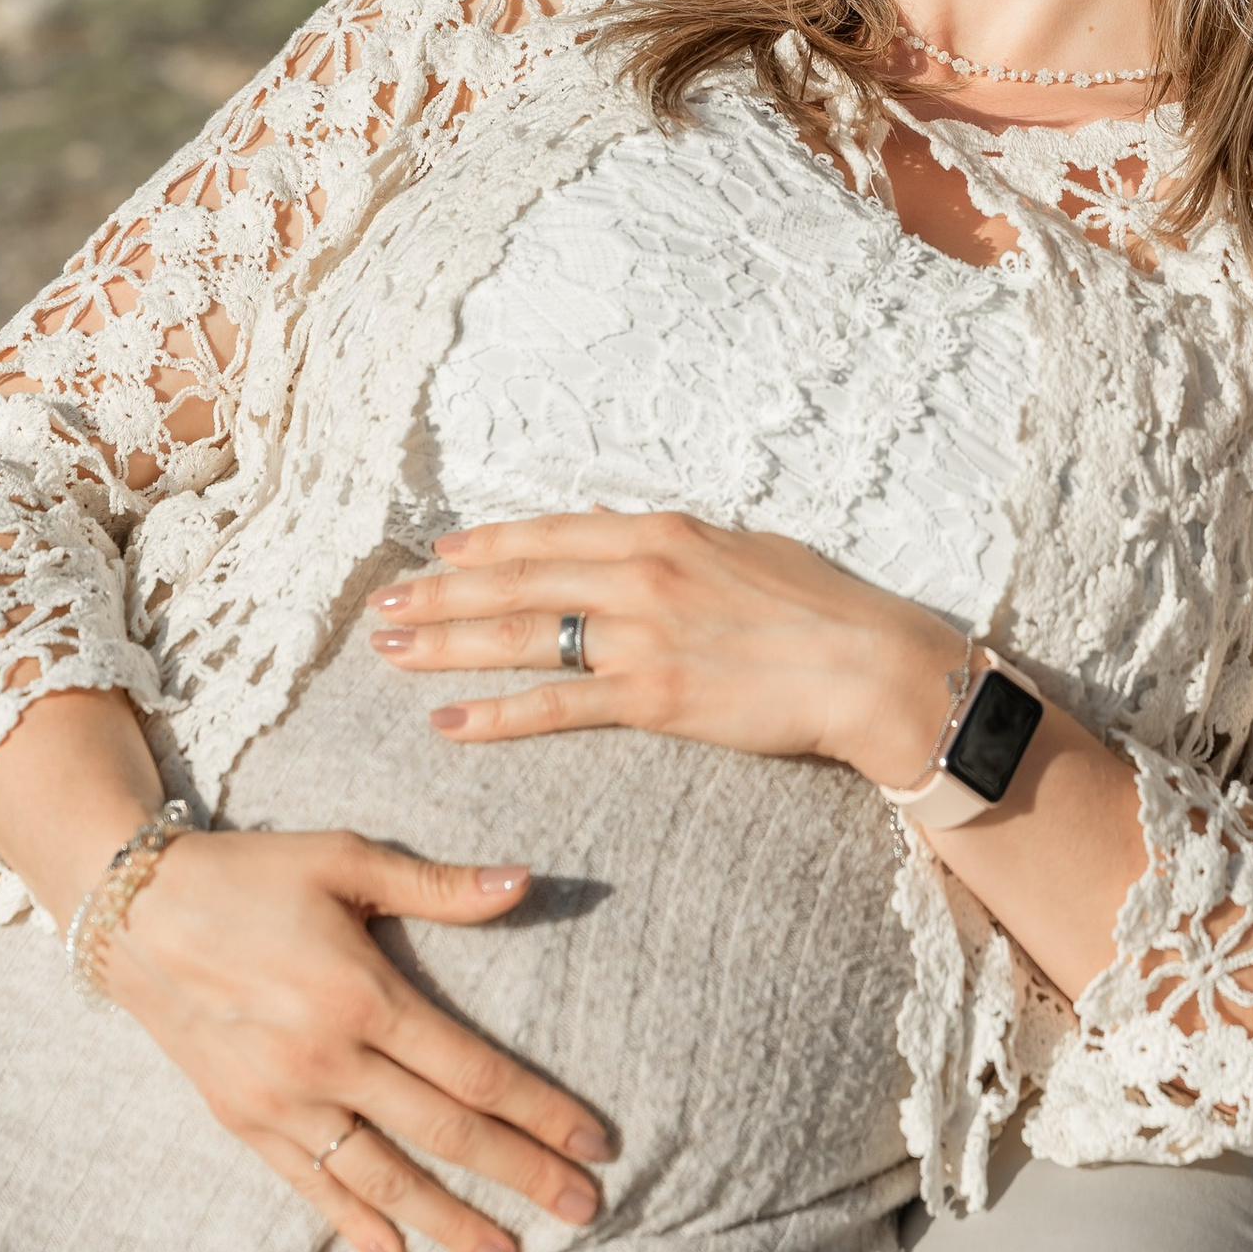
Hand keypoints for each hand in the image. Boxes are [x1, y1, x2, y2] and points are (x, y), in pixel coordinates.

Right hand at [99, 824, 615, 1251]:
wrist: (133, 912)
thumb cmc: (253, 874)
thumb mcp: (347, 860)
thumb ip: (439, 886)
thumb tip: (525, 881)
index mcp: (364, 996)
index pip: (474, 1072)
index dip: (541, 1111)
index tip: (596, 1144)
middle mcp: (327, 1060)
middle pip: (444, 1134)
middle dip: (521, 1176)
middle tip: (585, 1213)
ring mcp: (282, 1100)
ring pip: (384, 1178)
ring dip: (450, 1223)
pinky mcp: (244, 1122)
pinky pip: (310, 1187)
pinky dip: (357, 1225)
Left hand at [367, 510, 959, 788]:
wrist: (868, 665)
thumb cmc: (822, 607)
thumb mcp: (745, 550)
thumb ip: (675, 543)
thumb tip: (621, 530)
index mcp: (661, 533)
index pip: (550, 533)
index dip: (486, 544)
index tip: (437, 552)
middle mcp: (639, 575)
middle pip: (516, 580)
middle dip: (441, 594)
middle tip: (384, 606)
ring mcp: (641, 636)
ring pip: (520, 636)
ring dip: (447, 644)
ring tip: (392, 653)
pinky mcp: (652, 697)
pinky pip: (555, 705)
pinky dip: (495, 714)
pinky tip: (447, 721)